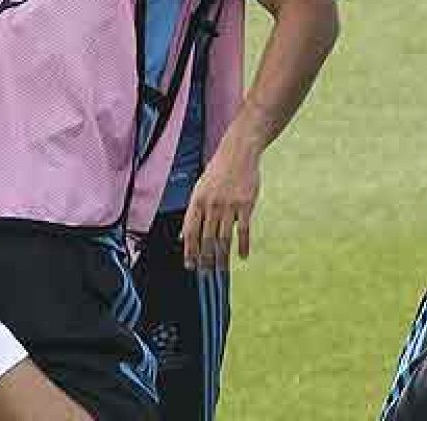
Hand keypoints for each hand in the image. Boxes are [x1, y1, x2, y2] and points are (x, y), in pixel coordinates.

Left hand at [181, 140, 260, 268]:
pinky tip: (243, 256)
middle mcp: (211, 205)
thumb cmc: (219, 171)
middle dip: (206, 259)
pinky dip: (243, 245)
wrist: (239, 152)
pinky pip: (243, 230)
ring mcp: (229, 205)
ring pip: (224, 238)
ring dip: (222, 257)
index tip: (190, 266)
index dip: (189, 251)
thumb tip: (181, 236)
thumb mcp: (199, 189)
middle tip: (207, 273)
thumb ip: (192, 214)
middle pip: (207, 239)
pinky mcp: (246, 205)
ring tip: (222, 270)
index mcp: (197, 201)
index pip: (190, 232)